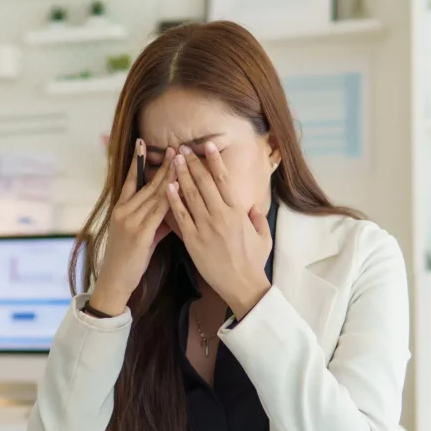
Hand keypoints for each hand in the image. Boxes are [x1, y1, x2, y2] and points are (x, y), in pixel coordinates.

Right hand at [90, 139, 176, 315]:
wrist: (115, 281)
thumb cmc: (129, 260)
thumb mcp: (141, 236)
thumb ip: (155, 221)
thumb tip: (171, 211)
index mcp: (120, 209)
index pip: (129, 180)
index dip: (136, 161)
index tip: (142, 144)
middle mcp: (123, 211)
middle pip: (146, 183)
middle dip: (162, 165)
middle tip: (174, 147)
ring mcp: (130, 221)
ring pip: (153, 194)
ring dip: (169, 176)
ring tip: (180, 160)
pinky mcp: (139, 234)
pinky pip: (157, 212)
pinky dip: (169, 198)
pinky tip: (178, 187)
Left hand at [166, 142, 271, 319]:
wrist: (241, 285)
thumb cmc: (253, 262)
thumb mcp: (263, 236)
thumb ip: (257, 218)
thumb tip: (252, 207)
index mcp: (238, 211)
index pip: (223, 179)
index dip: (214, 160)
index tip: (206, 145)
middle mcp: (221, 214)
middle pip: (203, 182)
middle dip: (192, 163)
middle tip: (182, 148)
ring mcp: (205, 227)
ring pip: (191, 194)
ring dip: (181, 175)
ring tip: (173, 159)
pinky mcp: (193, 240)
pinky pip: (180, 216)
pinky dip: (173, 200)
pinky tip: (167, 186)